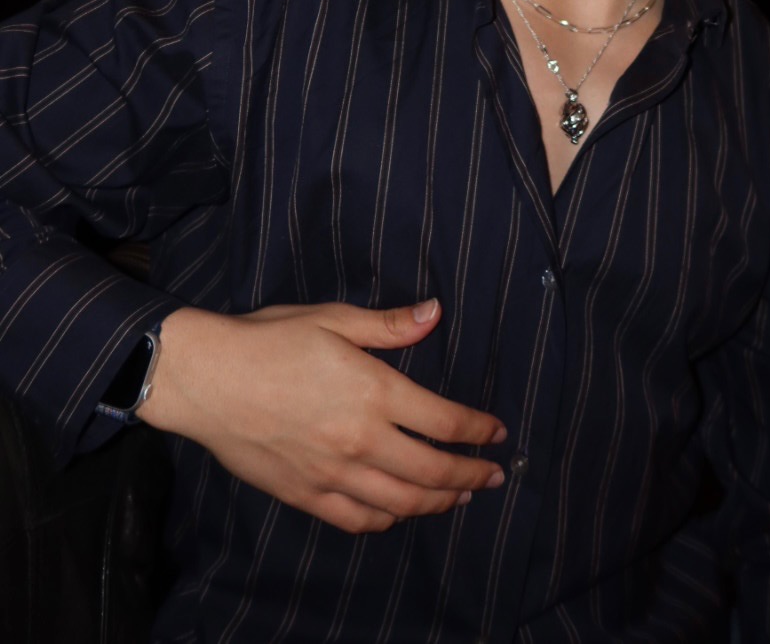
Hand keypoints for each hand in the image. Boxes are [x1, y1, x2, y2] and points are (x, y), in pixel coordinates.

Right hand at [141, 299, 506, 532]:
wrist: (208, 379)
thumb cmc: (270, 340)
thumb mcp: (333, 319)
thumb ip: (389, 325)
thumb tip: (435, 312)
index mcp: (374, 392)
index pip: (445, 422)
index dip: (479, 431)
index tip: (498, 433)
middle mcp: (361, 440)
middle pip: (433, 471)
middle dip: (472, 476)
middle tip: (493, 477)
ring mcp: (333, 473)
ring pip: (402, 503)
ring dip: (439, 503)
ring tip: (459, 498)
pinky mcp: (305, 494)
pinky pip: (358, 519)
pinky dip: (388, 520)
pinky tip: (399, 512)